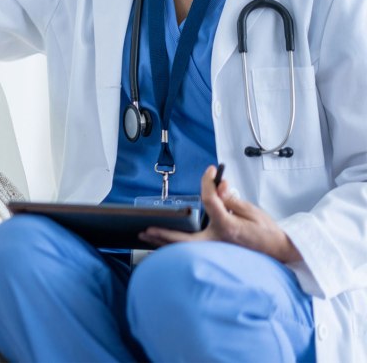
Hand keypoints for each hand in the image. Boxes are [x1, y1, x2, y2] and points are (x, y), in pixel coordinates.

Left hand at [139, 165, 302, 263]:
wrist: (279, 251)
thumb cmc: (266, 232)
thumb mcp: (251, 211)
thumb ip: (230, 199)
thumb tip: (217, 188)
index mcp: (227, 225)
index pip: (210, 200)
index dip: (208, 182)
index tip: (210, 171)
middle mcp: (218, 239)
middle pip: (183, 238)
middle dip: (162, 233)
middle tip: (144, 228)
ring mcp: (216, 249)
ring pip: (185, 247)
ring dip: (165, 242)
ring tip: (148, 236)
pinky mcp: (216, 254)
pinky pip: (192, 250)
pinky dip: (178, 246)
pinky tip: (166, 243)